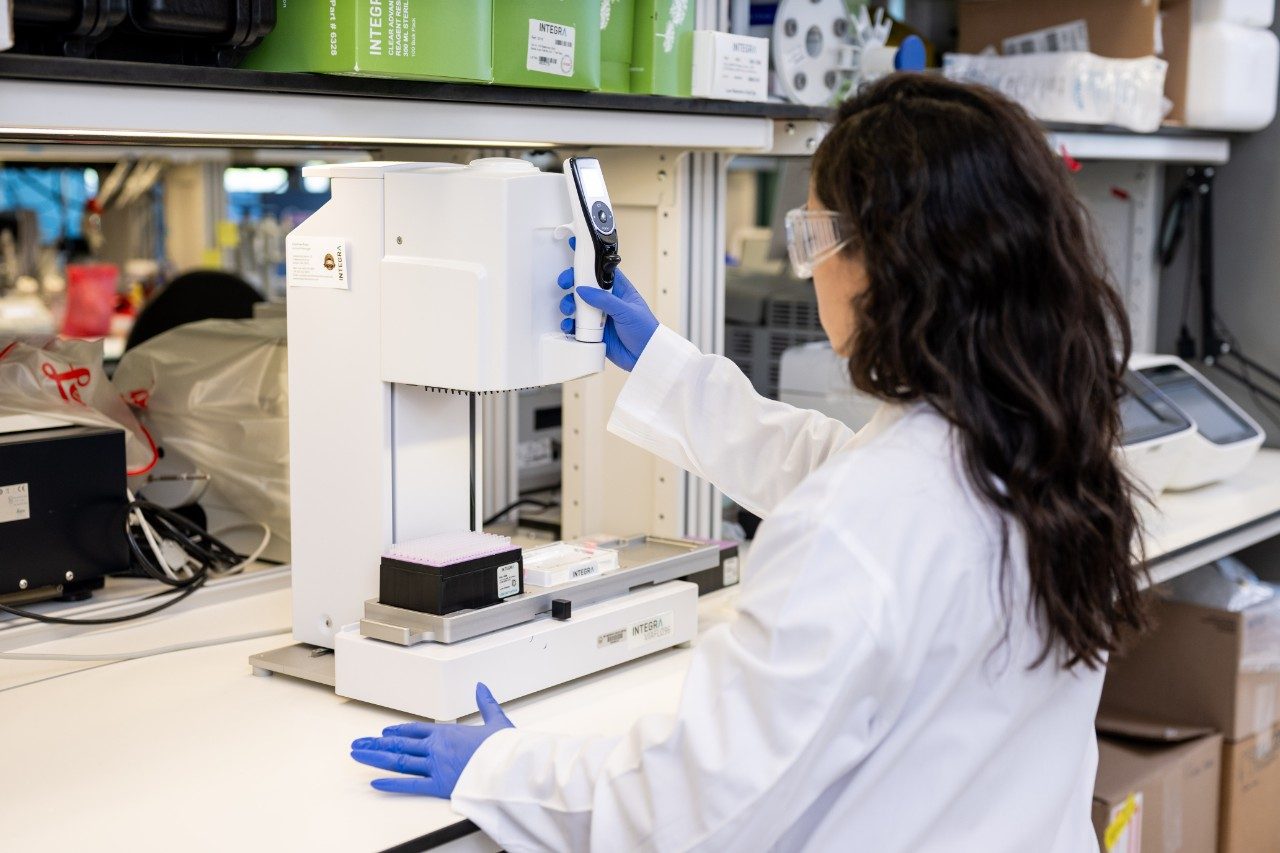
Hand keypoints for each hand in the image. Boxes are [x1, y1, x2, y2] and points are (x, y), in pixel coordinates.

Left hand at [350, 683, 513, 797]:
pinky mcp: (438, 785)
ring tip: (358, 755)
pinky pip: (410, 784)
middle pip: (399, 745)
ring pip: (398, 761)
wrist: (509, 765)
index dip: (397, 732)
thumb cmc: (503, 747)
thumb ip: (485, 703)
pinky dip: (392, 784)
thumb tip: (481, 686)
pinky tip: (375, 782)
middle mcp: (436, 748)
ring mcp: (435, 766)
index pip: (415, 730)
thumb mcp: (496, 720)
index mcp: (447, 733)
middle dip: (376, 744)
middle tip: (358, 744)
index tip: (384, 733)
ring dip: (376, 758)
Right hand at [558, 256, 658, 371]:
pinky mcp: (593, 332)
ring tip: (569, 310)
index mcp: (619, 290)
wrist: (646, 357)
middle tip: (565, 283)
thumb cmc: (646, 331)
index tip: (576, 253)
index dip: (589, 261)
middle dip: (572, 282)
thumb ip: (605, 300)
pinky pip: (576, 326)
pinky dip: (569, 325)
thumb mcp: (627, 311)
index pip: (601, 270)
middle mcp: (607, 301)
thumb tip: (583, 290)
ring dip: (568, 305)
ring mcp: (599, 316)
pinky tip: (569, 326)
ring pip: (577, 305)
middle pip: (584, 285)